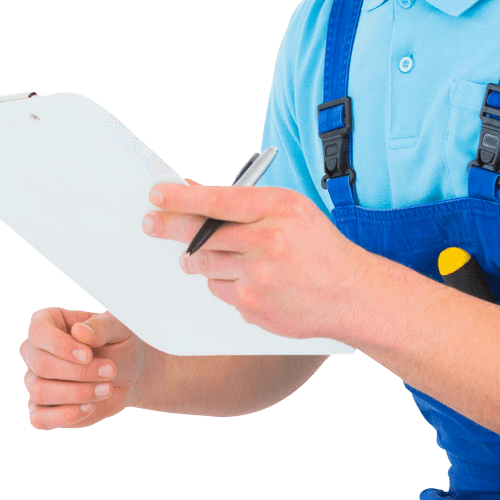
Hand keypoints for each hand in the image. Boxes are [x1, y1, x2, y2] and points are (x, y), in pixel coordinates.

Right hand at [19, 307, 149, 429]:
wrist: (130, 373)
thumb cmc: (120, 344)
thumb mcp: (120, 328)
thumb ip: (102, 326)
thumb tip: (79, 332)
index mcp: (49, 323)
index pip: (38, 332)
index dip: (61, 346)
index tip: (88, 355)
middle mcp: (36, 352)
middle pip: (41, 365)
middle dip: (79, 372)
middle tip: (110, 371)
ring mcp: (36, 381)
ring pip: (40, 392)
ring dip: (78, 393)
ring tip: (107, 388)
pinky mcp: (43, 409)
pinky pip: (39, 418)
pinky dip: (64, 416)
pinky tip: (90, 407)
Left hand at [142, 181, 370, 340]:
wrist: (350, 293)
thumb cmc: (318, 246)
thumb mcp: (290, 210)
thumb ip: (245, 202)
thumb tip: (194, 191)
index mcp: (280, 209)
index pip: (219, 200)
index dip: (182, 198)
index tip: (157, 194)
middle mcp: (269, 242)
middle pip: (201, 234)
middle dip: (171, 227)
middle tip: (150, 223)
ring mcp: (260, 278)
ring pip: (204, 265)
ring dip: (201, 259)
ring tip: (225, 255)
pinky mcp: (253, 307)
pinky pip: (218, 291)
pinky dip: (225, 283)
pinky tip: (253, 281)